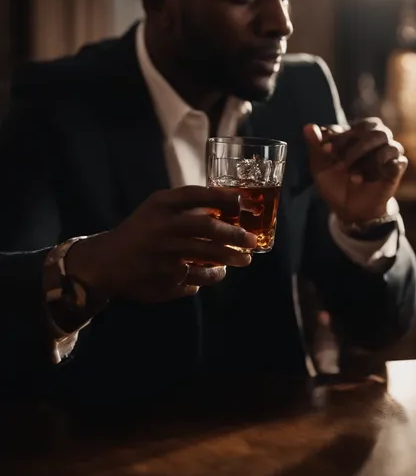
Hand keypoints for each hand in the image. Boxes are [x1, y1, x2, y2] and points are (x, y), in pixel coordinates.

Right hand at [67, 186, 256, 302]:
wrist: (105, 262)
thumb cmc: (140, 230)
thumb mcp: (157, 209)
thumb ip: (187, 207)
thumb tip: (230, 207)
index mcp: (160, 205)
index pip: (196, 195)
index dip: (222, 197)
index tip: (242, 202)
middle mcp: (162, 227)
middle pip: (207, 228)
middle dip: (234, 235)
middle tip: (251, 241)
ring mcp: (163, 256)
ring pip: (206, 258)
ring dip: (228, 260)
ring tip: (242, 260)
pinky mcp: (163, 280)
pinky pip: (195, 280)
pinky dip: (207, 277)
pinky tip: (214, 274)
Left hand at [304, 118, 406, 222]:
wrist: (347, 208)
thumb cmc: (334, 181)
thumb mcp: (319, 165)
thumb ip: (314, 145)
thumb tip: (307, 126)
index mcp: (358, 133)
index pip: (355, 127)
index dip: (341, 138)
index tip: (326, 152)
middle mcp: (377, 139)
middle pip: (376, 130)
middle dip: (356, 148)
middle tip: (340, 165)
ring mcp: (389, 154)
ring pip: (388, 146)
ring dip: (367, 162)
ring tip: (352, 177)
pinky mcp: (396, 170)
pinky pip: (399, 162)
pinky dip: (383, 170)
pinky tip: (366, 180)